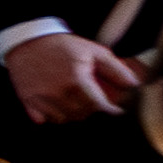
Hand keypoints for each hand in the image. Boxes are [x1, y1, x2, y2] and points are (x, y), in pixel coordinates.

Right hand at [2, 31, 139, 125]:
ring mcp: (41, 99)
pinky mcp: (28, 101)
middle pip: (82, 114)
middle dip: (91, 108)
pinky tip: (55, 102)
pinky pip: (44, 120)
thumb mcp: (94, 51)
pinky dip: (52, 115)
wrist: (28, 42)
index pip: (99, 105)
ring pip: (64, 119)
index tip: (115, 109)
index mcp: (77, 80)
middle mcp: (58, 92)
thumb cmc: (63, 46)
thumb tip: (134, 84)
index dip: (110, 109)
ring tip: (74, 99)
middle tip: (93, 98)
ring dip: (72, 113)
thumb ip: (116, 69)